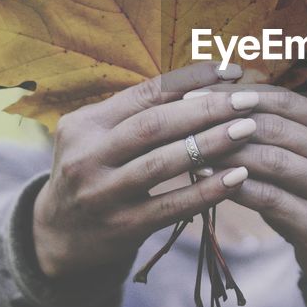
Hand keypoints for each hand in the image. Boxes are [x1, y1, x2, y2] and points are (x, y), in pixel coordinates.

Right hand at [31, 63, 259, 278]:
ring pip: (162, 164)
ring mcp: (102, 194)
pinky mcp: (121, 228)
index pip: (144, 93)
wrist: (58, 235)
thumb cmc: (95, 171)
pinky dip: (207, 190)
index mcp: (85, 124)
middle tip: (248, 100)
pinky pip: (172, 206)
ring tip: (248, 130)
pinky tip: (238, 176)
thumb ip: (138, 112)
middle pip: (153, 125)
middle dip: (205, 109)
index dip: (191, 79)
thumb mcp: (99, 136)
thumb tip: (205, 81)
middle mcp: (88, 156)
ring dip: (210, 145)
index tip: (230, 70)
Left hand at [202, 85, 306, 306]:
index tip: (196, 92)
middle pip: (275, 126)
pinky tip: (207, 182)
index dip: (238, 94)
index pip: (284, 100)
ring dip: (225, 152)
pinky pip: (269, 198)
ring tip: (189, 149)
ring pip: (271, 159)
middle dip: (225, 119)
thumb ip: (279, 136)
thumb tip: (218, 105)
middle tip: (183, 117)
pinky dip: (234, 186)